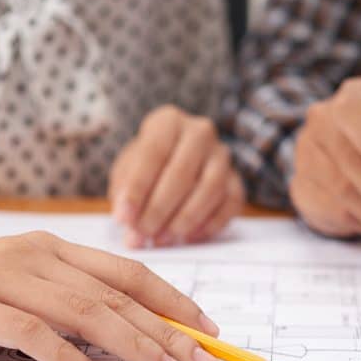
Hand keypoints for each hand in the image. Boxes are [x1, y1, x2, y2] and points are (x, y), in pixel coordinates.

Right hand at [0, 232, 222, 360]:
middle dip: (168, 333)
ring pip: (85, 312)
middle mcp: (38, 258)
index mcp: (56, 249)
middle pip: (117, 296)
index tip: (208, 333)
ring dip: (134, 346)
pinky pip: (30, 333)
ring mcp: (6, 280)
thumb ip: (77, 300)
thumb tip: (139, 334)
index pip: (130, 274)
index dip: (174, 302)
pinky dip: (66, 357)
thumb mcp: (31, 284)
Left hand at [110, 105, 244, 247]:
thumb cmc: (147, 167)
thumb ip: (126, 198)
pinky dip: (210, 224)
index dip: (137, 188)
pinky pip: (230, 204)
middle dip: (160, 209)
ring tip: (163, 238)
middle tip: (143, 233)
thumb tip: (133, 233)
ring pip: (210, 188)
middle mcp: (200, 132)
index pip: (153, 153)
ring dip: (185, 219)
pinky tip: (189, 237)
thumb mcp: (126, 172)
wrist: (174, 163)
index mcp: (168, 121)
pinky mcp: (236, 180)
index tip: (123, 218)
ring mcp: (222, 156)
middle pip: (183, 172)